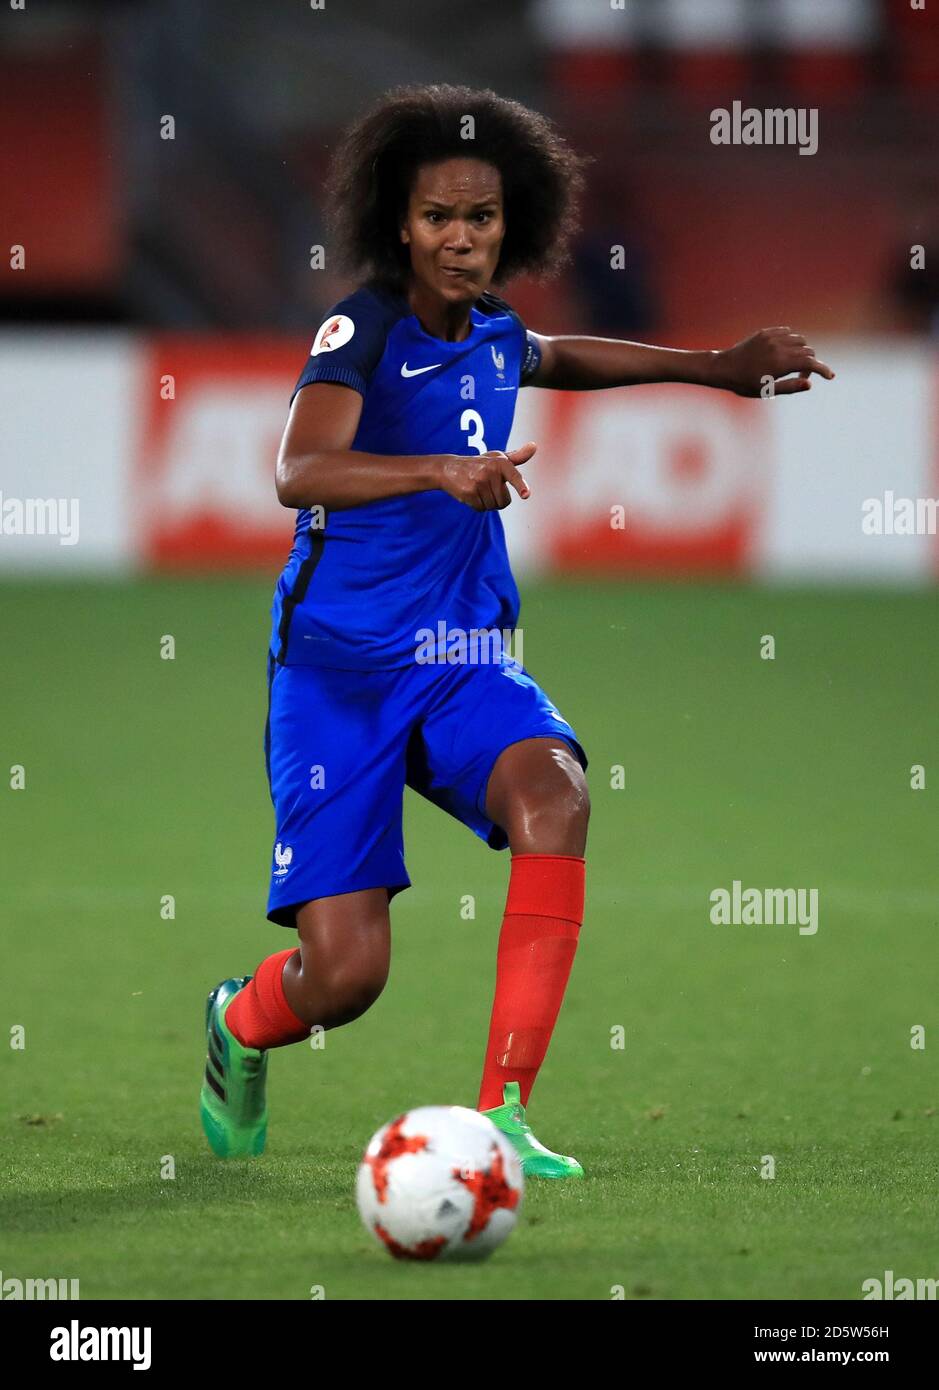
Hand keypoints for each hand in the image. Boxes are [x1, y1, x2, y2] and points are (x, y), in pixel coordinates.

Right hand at [438, 442, 534, 510]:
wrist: (450, 468)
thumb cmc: (480, 464)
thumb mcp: (498, 458)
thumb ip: (517, 456)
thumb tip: (534, 446)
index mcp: (501, 462)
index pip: (514, 475)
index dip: (521, 486)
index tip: (526, 495)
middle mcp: (490, 470)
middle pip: (504, 501)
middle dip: (498, 500)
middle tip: (488, 488)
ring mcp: (479, 481)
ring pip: (493, 506)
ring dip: (488, 503)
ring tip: (479, 490)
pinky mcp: (469, 492)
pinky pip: (481, 508)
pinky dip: (478, 505)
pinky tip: (472, 494)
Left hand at [715, 327, 834, 396]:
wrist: (724, 368)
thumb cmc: (744, 383)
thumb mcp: (767, 390)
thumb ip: (790, 387)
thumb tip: (810, 384)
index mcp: (781, 363)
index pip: (810, 363)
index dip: (823, 369)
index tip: (830, 376)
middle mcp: (779, 347)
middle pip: (808, 351)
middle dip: (810, 364)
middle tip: (800, 377)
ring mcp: (772, 337)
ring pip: (799, 340)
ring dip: (802, 351)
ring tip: (792, 364)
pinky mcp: (766, 332)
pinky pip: (787, 332)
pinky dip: (791, 341)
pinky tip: (785, 352)